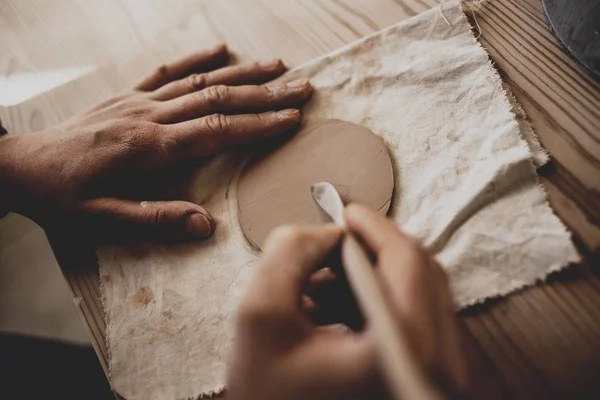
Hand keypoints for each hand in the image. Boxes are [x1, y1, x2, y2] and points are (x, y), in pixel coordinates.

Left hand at [0, 44, 311, 241]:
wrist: (20, 166)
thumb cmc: (61, 197)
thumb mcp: (101, 220)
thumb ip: (154, 220)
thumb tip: (204, 225)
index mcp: (149, 148)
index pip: (216, 131)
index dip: (258, 125)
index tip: (292, 119)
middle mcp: (149, 116)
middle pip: (217, 99)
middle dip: (264, 94)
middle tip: (302, 88)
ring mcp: (138, 100)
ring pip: (199, 80)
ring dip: (241, 73)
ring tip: (276, 66)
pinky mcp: (127, 95)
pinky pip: (166, 71)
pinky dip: (195, 58)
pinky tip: (219, 48)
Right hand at [227, 204, 469, 399]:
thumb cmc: (268, 397)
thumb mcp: (261, 314)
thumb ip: (291, 252)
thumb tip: (329, 231)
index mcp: (401, 351)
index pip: (406, 261)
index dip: (373, 226)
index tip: (344, 211)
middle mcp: (435, 368)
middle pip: (419, 274)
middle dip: (370, 251)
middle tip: (330, 244)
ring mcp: (437, 378)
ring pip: (416, 295)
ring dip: (368, 278)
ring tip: (317, 286)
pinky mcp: (425, 379)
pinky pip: (412, 320)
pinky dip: (373, 305)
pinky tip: (330, 310)